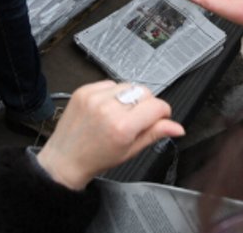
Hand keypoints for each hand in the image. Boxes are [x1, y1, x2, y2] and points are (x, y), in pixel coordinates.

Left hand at [37, 81, 183, 189]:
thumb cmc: (96, 158)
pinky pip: (110, 83)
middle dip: (146, 104)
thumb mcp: (130, 150)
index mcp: (123, 127)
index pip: (157, 106)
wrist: (65, 159)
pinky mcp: (84, 90)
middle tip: (136, 120)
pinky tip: (106, 108)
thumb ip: (155, 134)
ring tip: (119, 115)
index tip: (160, 118)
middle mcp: (109, 108)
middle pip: (144, 92)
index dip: (163, 112)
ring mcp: (95, 97)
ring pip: (128, 85)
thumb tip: (177, 127)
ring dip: (129, 97)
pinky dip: (112, 94)